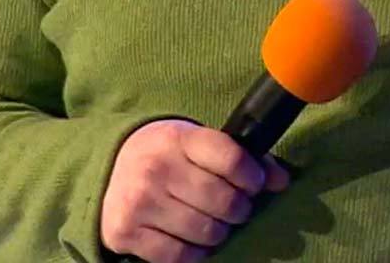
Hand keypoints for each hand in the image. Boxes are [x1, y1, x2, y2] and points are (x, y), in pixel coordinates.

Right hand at [100, 119, 289, 262]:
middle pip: (224, 202)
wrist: (108, 168)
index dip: (253, 176)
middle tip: (234, 208)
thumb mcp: (198, 143)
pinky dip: (195, 253)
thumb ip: (241, 157)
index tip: (253, 183)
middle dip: (239, 210)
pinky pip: (180, 256)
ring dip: (219, 233)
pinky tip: (193, 239)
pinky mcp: (126, 233)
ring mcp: (139, 202)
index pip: (232, 159)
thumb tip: (281, 180)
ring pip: (206, 232)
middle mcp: (156, 169)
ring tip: (213, 222)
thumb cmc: (166, 155)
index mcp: (178, 139)